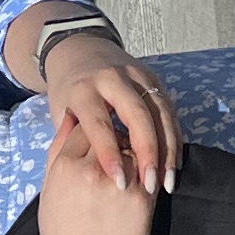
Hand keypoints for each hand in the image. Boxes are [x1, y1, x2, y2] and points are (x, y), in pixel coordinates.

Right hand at [32, 114, 160, 234]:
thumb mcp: (49, 193)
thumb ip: (58, 153)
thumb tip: (71, 117)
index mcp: (65, 168)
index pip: (84, 128)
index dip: (91, 133)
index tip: (95, 144)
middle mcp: (93, 172)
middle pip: (111, 135)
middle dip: (113, 141)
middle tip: (112, 157)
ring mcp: (121, 185)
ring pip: (133, 149)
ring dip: (132, 155)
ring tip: (124, 175)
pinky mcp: (144, 200)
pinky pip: (149, 169)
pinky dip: (146, 172)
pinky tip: (138, 185)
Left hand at [39, 29, 184, 194]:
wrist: (80, 50)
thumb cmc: (69, 93)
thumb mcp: (59, 114)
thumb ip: (74, 141)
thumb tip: (93, 175)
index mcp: (83, 88)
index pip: (99, 123)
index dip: (109, 153)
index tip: (120, 183)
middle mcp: (111, 78)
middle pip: (137, 114)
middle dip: (147, 152)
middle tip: (151, 184)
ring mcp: (136, 75)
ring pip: (160, 112)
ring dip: (168, 149)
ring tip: (167, 181)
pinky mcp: (153, 78)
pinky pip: (169, 110)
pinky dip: (174, 138)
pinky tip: (174, 163)